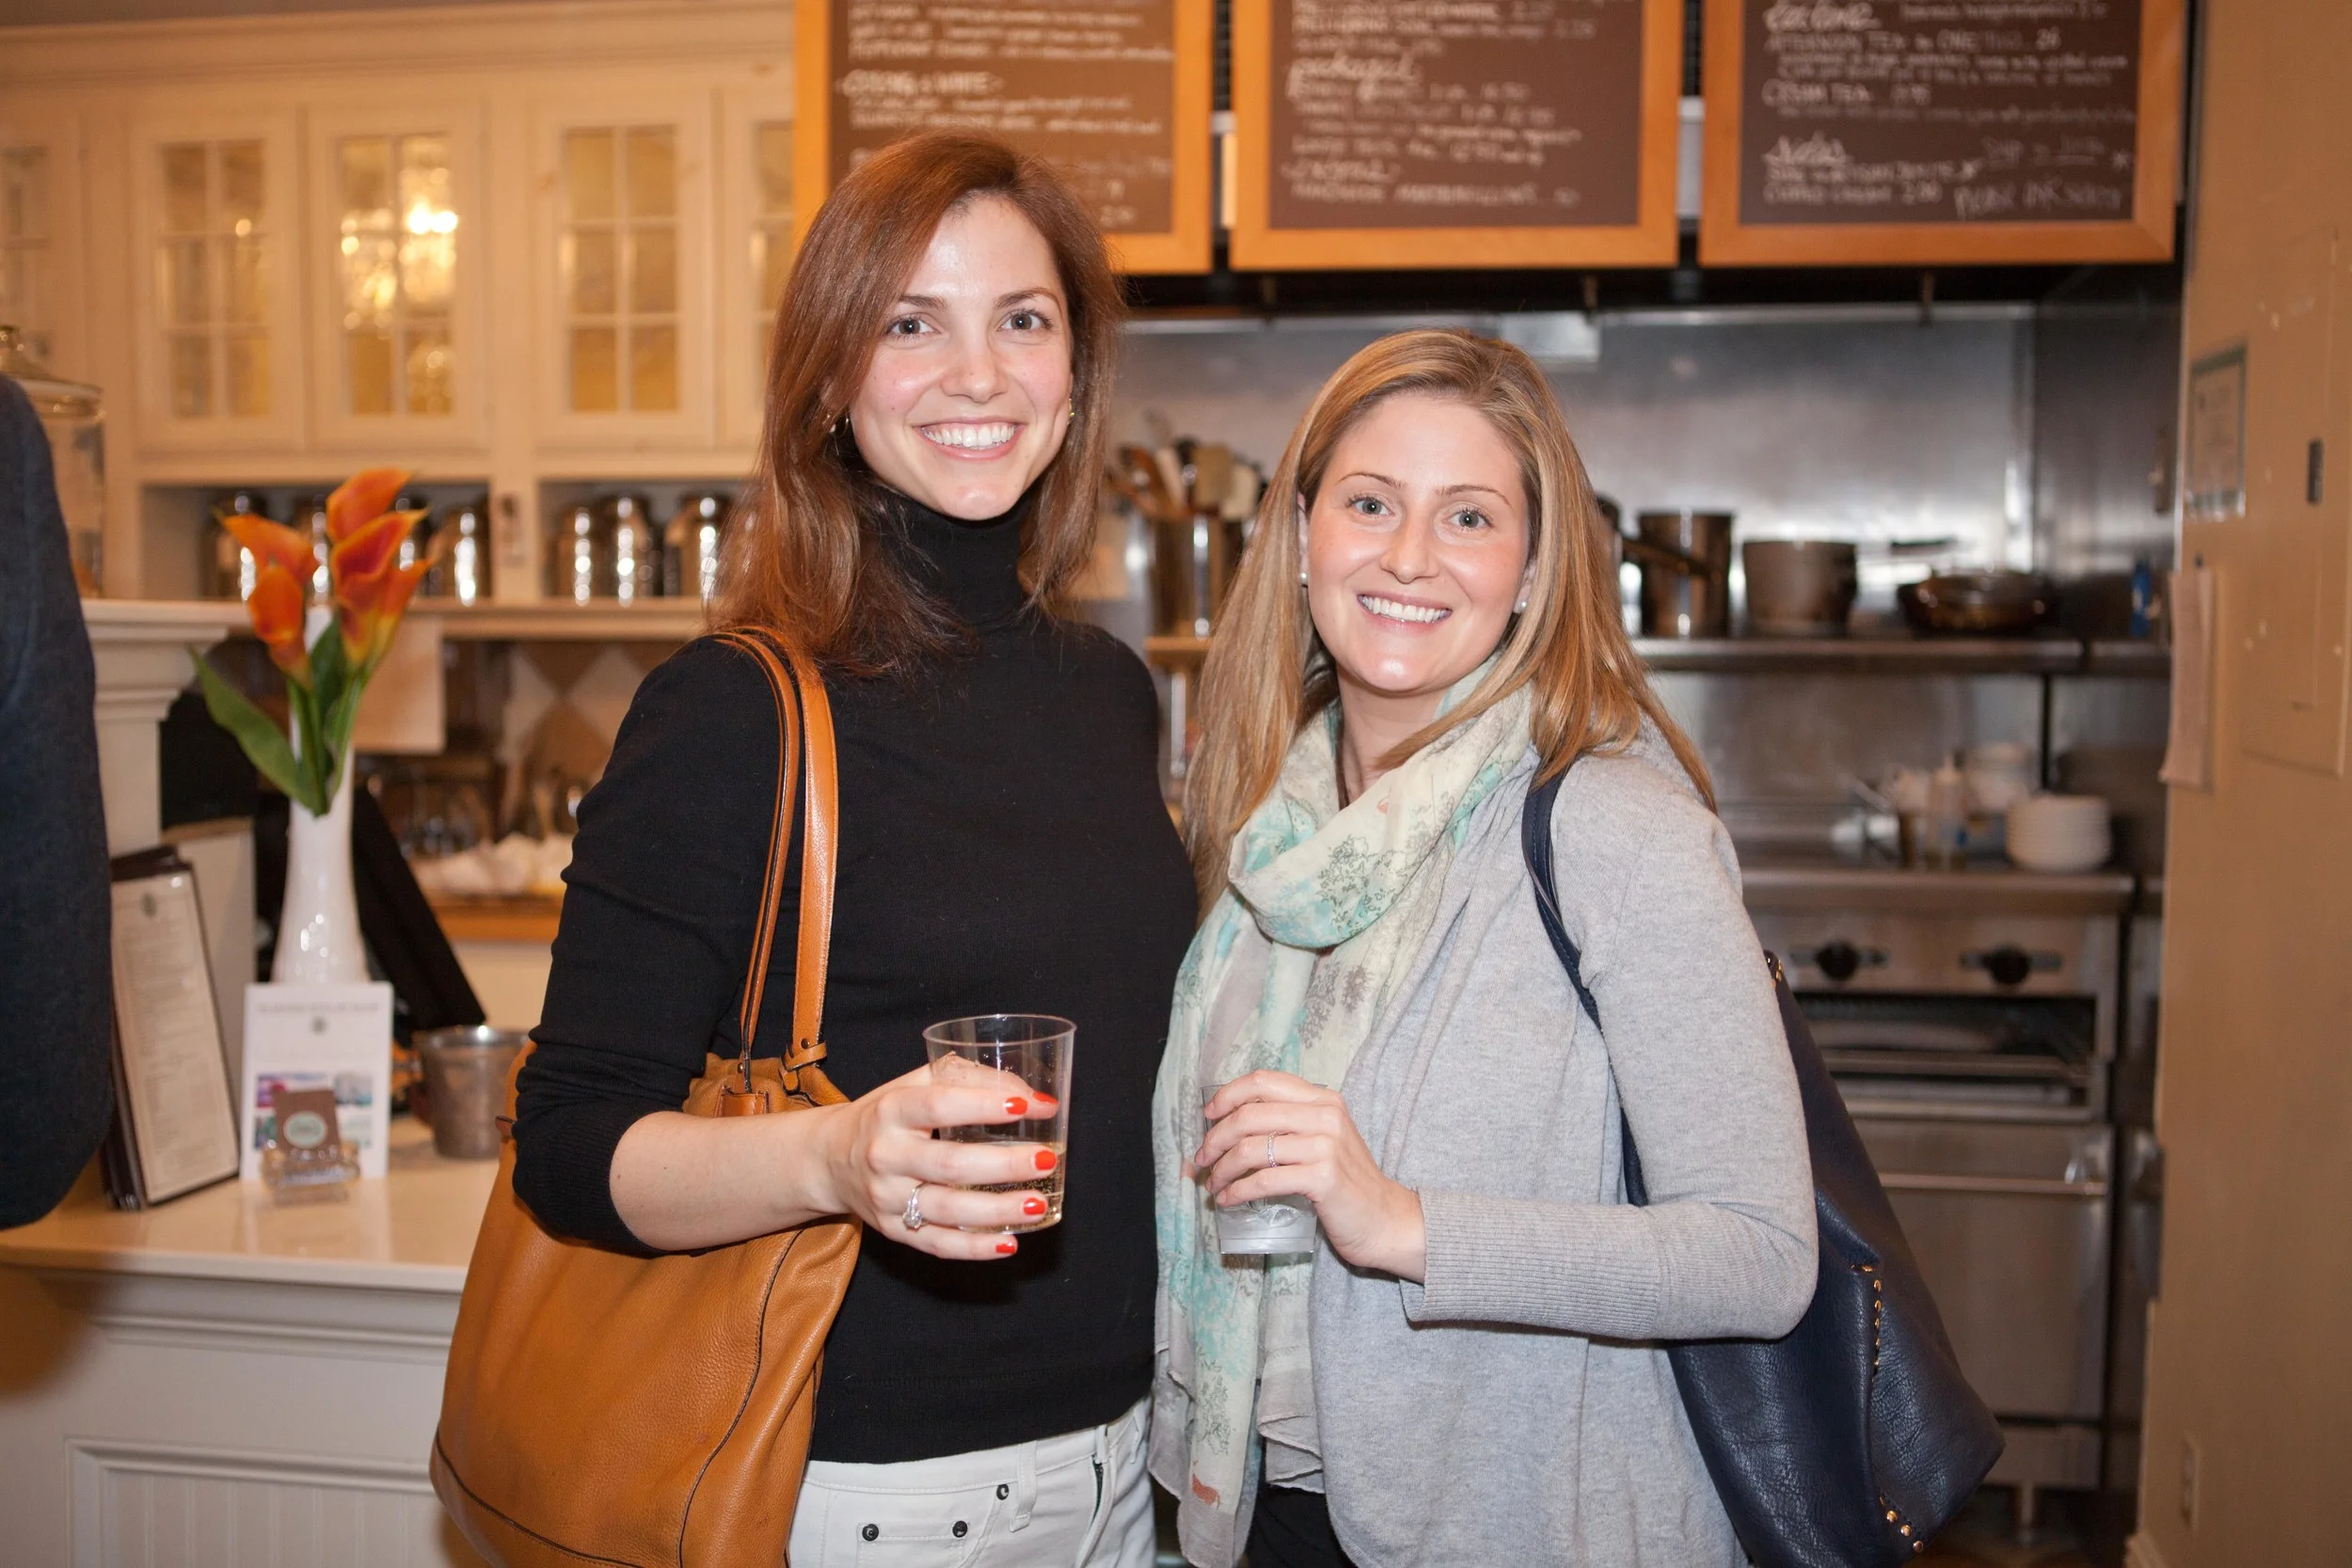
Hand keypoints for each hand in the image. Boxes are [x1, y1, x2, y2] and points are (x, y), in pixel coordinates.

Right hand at [816, 1063, 1058, 1260]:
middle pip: (949, 1164)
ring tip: (1038, 1203)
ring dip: (997, 1210)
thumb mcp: (915, 1083)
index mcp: (892, 1110)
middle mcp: (885, 1155)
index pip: (939, 1105)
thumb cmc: (887, 1115)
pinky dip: (975, 1249)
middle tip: (1046, 1159)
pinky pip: (937, 1244)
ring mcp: (887, 1198)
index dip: (984, 1105)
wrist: (829, 1159)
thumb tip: (1032, 1097)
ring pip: (947, 1210)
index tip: (1027, 1105)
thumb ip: (968, 1078)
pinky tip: (1009, 1241)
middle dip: (1003, 1164)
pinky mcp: (892, 1231)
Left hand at [1194, 1071, 1425, 1280]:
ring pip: (1251, 1148)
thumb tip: (1228, 1125)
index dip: (1227, 1096)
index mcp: (1323, 1098)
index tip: (1208, 1116)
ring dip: (1222, 1169)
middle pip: (1249, 1115)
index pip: (1263, 1081)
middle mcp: (1325, 1115)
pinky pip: (1264, 1180)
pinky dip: (1238, 1191)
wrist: (1384, 1218)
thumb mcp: (1323, 1138)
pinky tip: (1228, 1200)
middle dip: (1215, 1139)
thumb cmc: (1347, 1180)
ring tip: (1213, 1184)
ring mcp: (1325, 1145)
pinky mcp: (1322, 1177)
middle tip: (1202, 1160)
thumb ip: (1288, 1123)